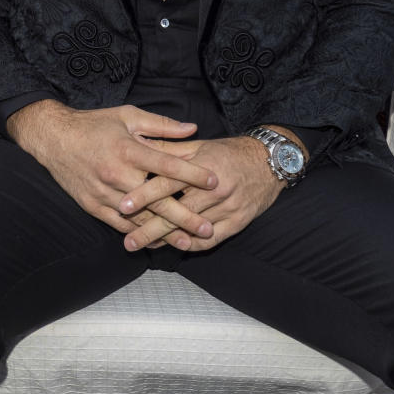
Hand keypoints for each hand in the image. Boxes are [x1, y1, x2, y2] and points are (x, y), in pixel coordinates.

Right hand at [7, 100, 218, 246]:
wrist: (53, 139)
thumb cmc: (93, 125)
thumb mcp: (127, 116)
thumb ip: (161, 125)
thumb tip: (192, 128)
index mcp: (128, 149)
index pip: (166, 165)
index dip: (192, 174)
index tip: (214, 182)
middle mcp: (117, 174)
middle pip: (156, 201)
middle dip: (184, 216)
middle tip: (207, 229)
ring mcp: (104, 193)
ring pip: (139, 218)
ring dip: (164, 232)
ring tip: (187, 242)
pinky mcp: (93, 205)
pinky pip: (120, 225)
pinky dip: (139, 235)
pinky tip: (155, 242)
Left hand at [117, 136, 283, 252]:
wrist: (270, 162)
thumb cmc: (229, 152)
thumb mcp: (199, 146)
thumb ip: (169, 149)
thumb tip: (139, 146)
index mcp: (202, 167)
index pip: (168, 182)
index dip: (144, 194)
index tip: (123, 205)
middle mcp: (215, 190)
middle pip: (177, 212)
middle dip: (150, 228)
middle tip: (129, 241)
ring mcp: (228, 208)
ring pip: (192, 230)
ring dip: (167, 240)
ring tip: (145, 246)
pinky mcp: (238, 222)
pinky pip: (211, 240)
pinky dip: (192, 245)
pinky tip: (175, 247)